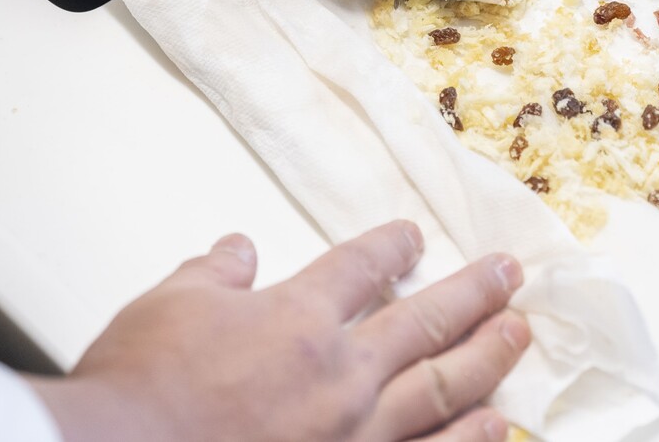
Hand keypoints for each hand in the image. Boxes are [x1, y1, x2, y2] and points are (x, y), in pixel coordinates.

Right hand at [28, 221, 529, 441]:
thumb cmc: (140, 395)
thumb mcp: (167, 306)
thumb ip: (213, 274)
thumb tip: (237, 250)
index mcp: (297, 318)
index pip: (360, 266)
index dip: (392, 245)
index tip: (413, 236)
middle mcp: (340, 375)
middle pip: (425, 322)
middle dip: (474, 293)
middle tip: (510, 274)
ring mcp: (355, 436)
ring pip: (443, 390)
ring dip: (488, 360)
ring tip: (518, 339)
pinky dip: (467, 439)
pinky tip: (494, 426)